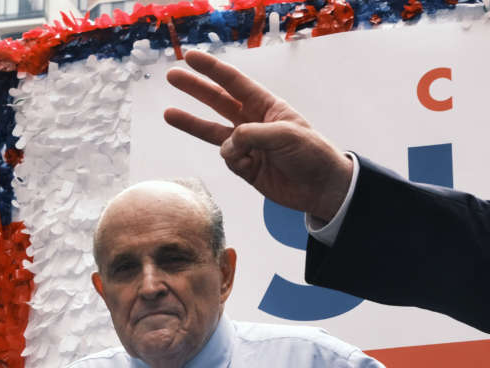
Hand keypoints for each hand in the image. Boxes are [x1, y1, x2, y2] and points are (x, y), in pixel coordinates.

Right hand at [165, 50, 353, 221]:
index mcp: (267, 106)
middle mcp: (253, 122)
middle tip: (172, 75)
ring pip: (213, 132)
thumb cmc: (311, 153)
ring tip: (168, 113)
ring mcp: (248, 145)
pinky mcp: (245, 167)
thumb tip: (228, 144)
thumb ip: (252, 134)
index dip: (212, 70)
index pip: (234, 83)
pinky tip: (249, 165)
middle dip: (195, 88)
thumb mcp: (285, 135)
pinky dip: (234, 161)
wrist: (321, 188)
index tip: (191, 57)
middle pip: (217, 101)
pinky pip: (228, 160)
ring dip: (192, 123)